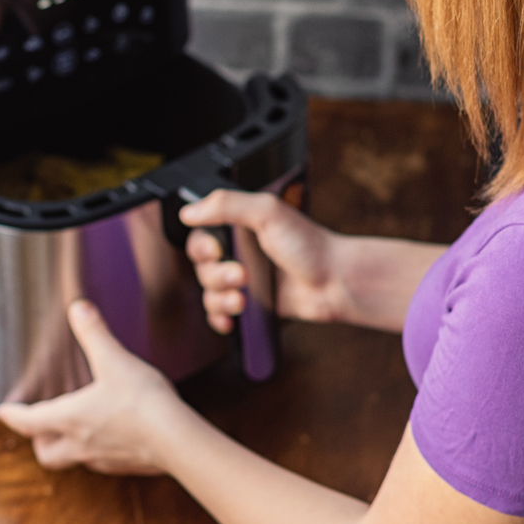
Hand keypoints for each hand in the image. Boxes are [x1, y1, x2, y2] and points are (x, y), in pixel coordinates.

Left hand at [0, 300, 189, 474]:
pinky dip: (99, 451)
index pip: (29, 422)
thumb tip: (78, 309)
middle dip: (38, 441)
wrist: (178, 440)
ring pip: (75, 460)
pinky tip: (112, 436)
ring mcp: (104, 459)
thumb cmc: (142, 403)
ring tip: (74, 430)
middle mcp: (81, 444)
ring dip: (68, 447)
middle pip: (47, 454)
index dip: (12, 415)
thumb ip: (94, 333)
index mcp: (70, 418)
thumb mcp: (114, 360)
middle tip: (38, 428)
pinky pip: (103, 462)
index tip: (2, 412)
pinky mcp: (127, 466)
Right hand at [180, 190, 344, 333]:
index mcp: (239, 226)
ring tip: (242, 300)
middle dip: (216, 276)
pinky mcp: (251, 304)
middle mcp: (239, 253)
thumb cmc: (309, 245)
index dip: (201, 247)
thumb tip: (189, 212)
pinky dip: (220, 318)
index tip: (216, 251)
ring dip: (220, 299)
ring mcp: (244, 280)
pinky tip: (231, 319)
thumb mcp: (267, 212)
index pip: (200, 237)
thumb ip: (226, 205)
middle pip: (202, 268)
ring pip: (209, 293)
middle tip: (242, 276)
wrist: (335, 282)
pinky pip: (219, 314)